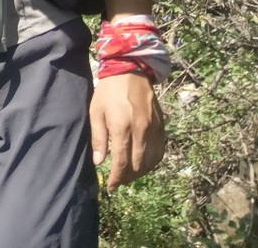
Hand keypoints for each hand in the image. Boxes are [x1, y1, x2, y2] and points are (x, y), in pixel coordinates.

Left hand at [90, 73, 165, 188]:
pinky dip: (153, 162)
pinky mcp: (162, 127)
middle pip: (138, 165)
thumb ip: (98, 138)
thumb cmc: (108, 92)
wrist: (130, 72)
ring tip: (130, 174)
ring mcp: (154, 129)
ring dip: (141, 172)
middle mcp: (141, 131)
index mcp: (122, 127)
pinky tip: (144, 163)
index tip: (111, 186)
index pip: (122, 162)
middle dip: (128, 177)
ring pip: (151, 161)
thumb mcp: (96, 112)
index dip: (117, 178)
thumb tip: (99, 162)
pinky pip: (160, 151)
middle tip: (119, 181)